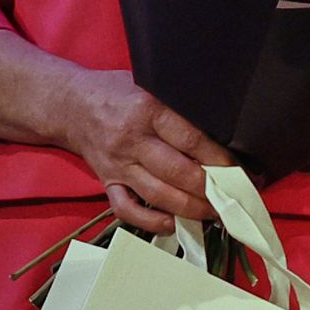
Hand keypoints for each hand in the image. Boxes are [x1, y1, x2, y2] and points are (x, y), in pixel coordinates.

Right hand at [61, 69, 235, 233]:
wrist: (69, 104)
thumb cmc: (119, 92)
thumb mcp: (153, 85)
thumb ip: (181, 105)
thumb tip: (224, 127)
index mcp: (148, 110)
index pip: (191, 139)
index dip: (219, 159)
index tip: (240, 171)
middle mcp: (131, 140)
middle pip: (177, 172)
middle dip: (210, 189)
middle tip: (233, 198)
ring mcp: (117, 165)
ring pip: (157, 195)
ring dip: (189, 209)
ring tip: (215, 214)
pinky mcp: (106, 182)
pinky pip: (126, 209)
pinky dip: (151, 222)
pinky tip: (174, 224)